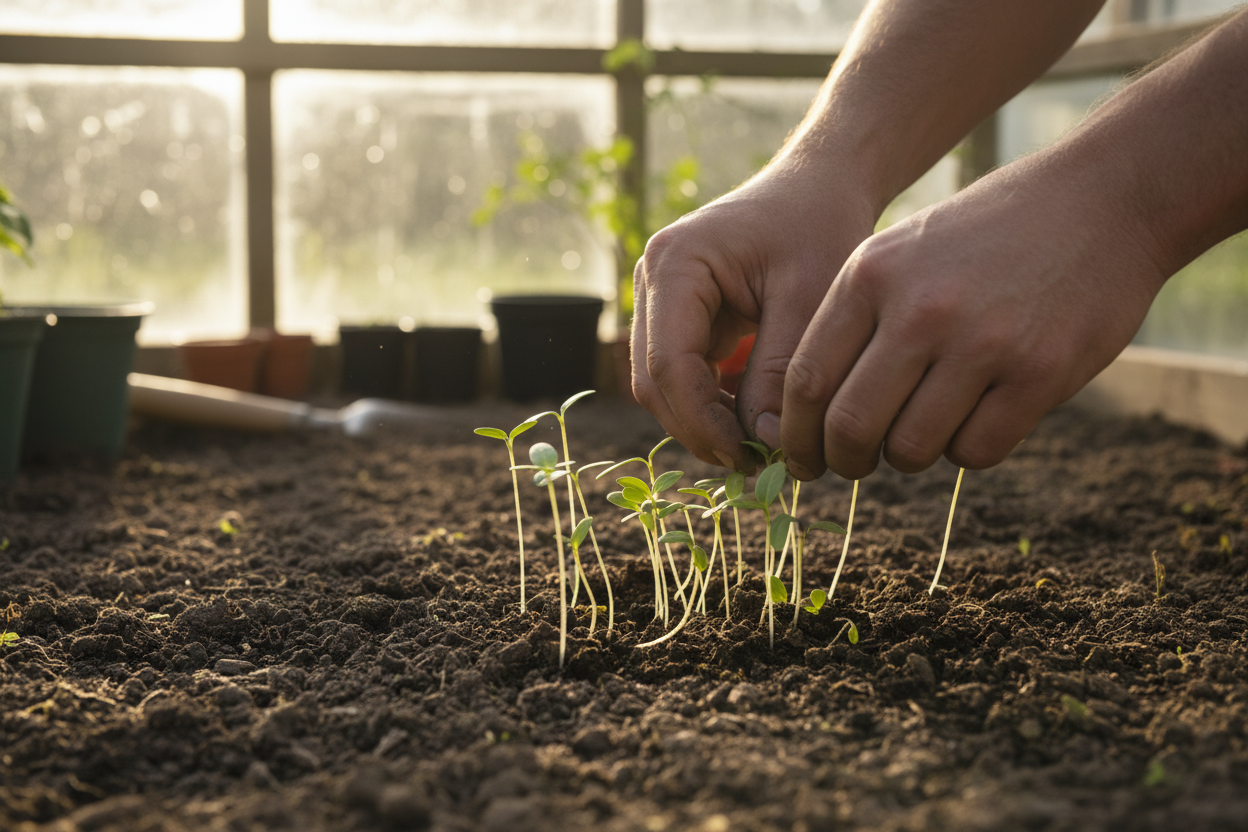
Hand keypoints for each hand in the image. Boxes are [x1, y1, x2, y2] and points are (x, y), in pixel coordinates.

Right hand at [631, 156, 875, 470]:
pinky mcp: (676, 312)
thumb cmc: (820, 228)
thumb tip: (765, 443)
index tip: (748, 456)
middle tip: (755, 463)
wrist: (819, 186)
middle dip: (699, 428)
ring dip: (703, 421)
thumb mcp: (810, 300)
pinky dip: (710, 403)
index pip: (669, 363)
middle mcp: (652, 278)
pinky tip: (751, 422)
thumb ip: (781, 372)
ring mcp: (658, 296)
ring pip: (661, 384)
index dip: (702, 421)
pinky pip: (680, 373)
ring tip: (757, 448)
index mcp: (675, 263)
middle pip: (654, 380)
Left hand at [777, 150, 1168, 481]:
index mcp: (870, 276)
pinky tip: (977, 418)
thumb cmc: (987, 234)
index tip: (802, 457)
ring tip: (921, 431)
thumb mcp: (901, 251)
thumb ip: (855, 319)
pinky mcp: (1039, 373)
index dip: (797, 435)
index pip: (807, 381)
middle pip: (850, 426)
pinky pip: (976, 451)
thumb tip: (811, 413)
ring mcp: (982, 343)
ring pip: (911, 448)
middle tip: (851, 466)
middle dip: (843, 461)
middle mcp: (919, 310)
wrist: (1102, 200)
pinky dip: (967, 450)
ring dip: (908, 457)